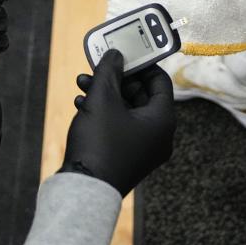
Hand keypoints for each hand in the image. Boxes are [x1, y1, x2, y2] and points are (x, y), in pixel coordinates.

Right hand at [60, 51, 175, 196]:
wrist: (84, 190)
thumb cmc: (99, 144)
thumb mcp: (103, 99)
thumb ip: (110, 71)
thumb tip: (115, 55)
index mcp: (163, 120)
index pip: (160, 81)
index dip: (141, 64)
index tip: (123, 54)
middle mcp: (158, 136)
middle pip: (141, 95)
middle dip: (116, 79)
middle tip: (98, 68)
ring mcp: (143, 149)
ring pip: (126, 110)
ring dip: (105, 93)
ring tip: (83, 83)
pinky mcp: (127, 156)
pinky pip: (119, 126)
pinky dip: (103, 112)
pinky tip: (82, 104)